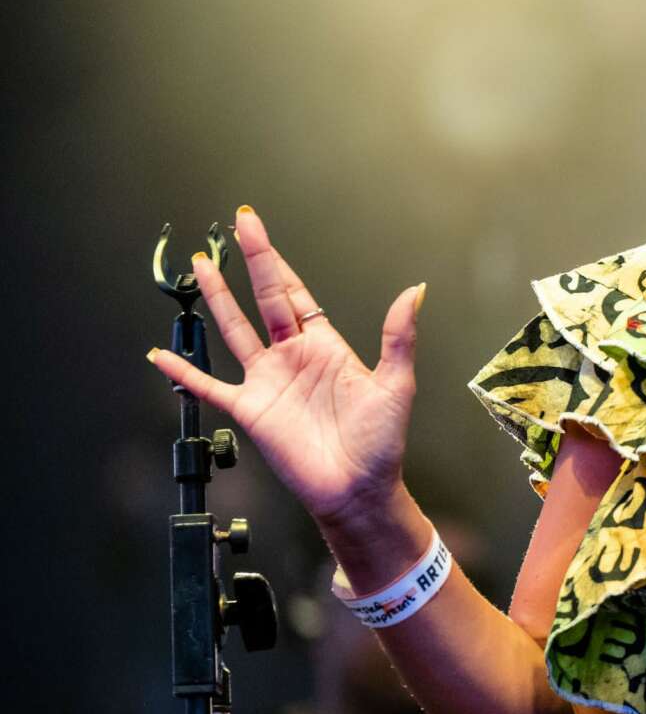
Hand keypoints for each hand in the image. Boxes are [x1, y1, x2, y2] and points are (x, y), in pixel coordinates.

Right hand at [146, 207, 423, 541]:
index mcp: (326, 346)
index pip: (296, 294)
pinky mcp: (249, 410)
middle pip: (265, 299)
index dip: (277, 263)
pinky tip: (161, 356)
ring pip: (236, 330)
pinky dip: (183, 373)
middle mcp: (293, 357)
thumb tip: (416, 292)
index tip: (259, 231)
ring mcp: (268, 381)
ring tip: (201, 267)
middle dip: (252, 261)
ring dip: (219, 299)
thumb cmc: (381, 442)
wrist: (358, 489)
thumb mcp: (395, 383)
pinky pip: (209, 386)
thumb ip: (398, 337)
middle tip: (238, 224)